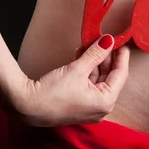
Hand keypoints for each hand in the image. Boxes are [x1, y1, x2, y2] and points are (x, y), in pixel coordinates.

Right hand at [12, 34, 130, 126]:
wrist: (25, 106)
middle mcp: (100, 108)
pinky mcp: (78, 105)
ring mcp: (89, 108)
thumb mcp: (77, 69)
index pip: (120, 75)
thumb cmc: (51, 92)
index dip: (122, 56)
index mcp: (105, 102)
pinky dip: (86, 71)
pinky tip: (81, 55)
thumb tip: (108, 41)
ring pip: (97, 80)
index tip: (123, 42)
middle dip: (105, 58)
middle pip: (109, 78)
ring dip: (94, 62)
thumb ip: (95, 54)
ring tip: (89, 44)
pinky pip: (88, 85)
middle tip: (105, 40)